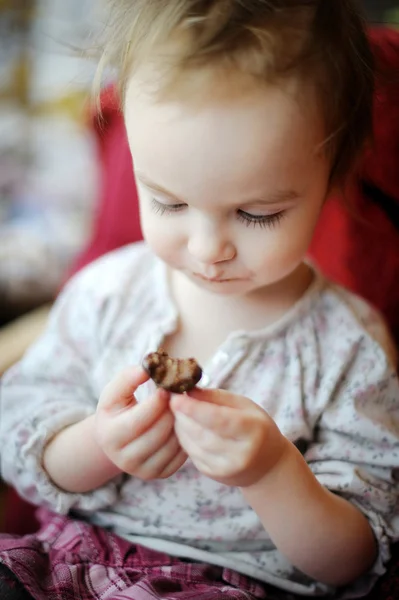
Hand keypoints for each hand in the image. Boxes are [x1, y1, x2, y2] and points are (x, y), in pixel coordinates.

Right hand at [95, 367, 186, 479]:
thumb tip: (148, 368)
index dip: (157, 400)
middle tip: (179, 394)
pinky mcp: (160, 474)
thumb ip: (128, 377)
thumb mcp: (115, 391)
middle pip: (160, 431)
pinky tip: (182, 421)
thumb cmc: (118, 409)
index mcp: (110, 436)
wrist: (117, 438)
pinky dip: (186, 435)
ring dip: (182, 421)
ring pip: (173, 442)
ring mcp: (143, 471)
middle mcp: (125, 460)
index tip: (167, 385)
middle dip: (173, 409)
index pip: (140, 418)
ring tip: (181, 406)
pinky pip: (182, 454)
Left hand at [170, 388, 287, 487]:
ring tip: (180, 412)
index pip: (219, 420)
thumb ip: (216, 397)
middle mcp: (240, 454)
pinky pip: (191, 454)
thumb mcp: (244, 406)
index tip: (175, 397)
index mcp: (252, 431)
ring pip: (192, 444)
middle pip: (201, 433)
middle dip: (182, 415)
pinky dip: (184, 439)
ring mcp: (226, 468)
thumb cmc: (255, 427)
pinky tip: (187, 428)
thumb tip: (187, 391)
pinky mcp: (214, 475)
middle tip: (174, 400)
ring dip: (180, 426)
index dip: (194, 409)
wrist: (267, 465)